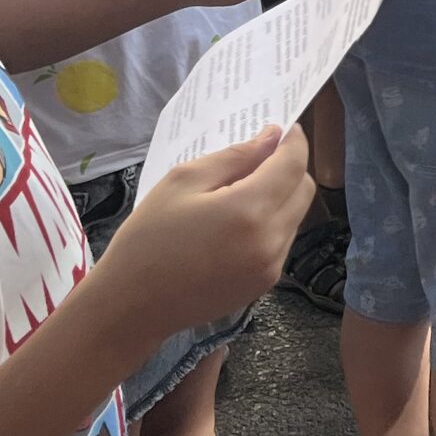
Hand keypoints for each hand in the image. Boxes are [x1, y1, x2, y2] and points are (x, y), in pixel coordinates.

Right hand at [96, 126, 313, 347]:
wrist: (132, 307)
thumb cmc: (148, 238)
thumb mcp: (183, 182)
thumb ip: (234, 156)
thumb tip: (271, 138)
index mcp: (249, 210)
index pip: (293, 164)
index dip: (293, 142)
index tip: (284, 129)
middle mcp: (270, 240)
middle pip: (303, 190)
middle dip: (290, 168)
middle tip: (259, 159)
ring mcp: (271, 267)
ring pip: (296, 216)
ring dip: (281, 197)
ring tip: (241, 192)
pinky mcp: (265, 284)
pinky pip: (282, 241)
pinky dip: (272, 224)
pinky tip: (237, 224)